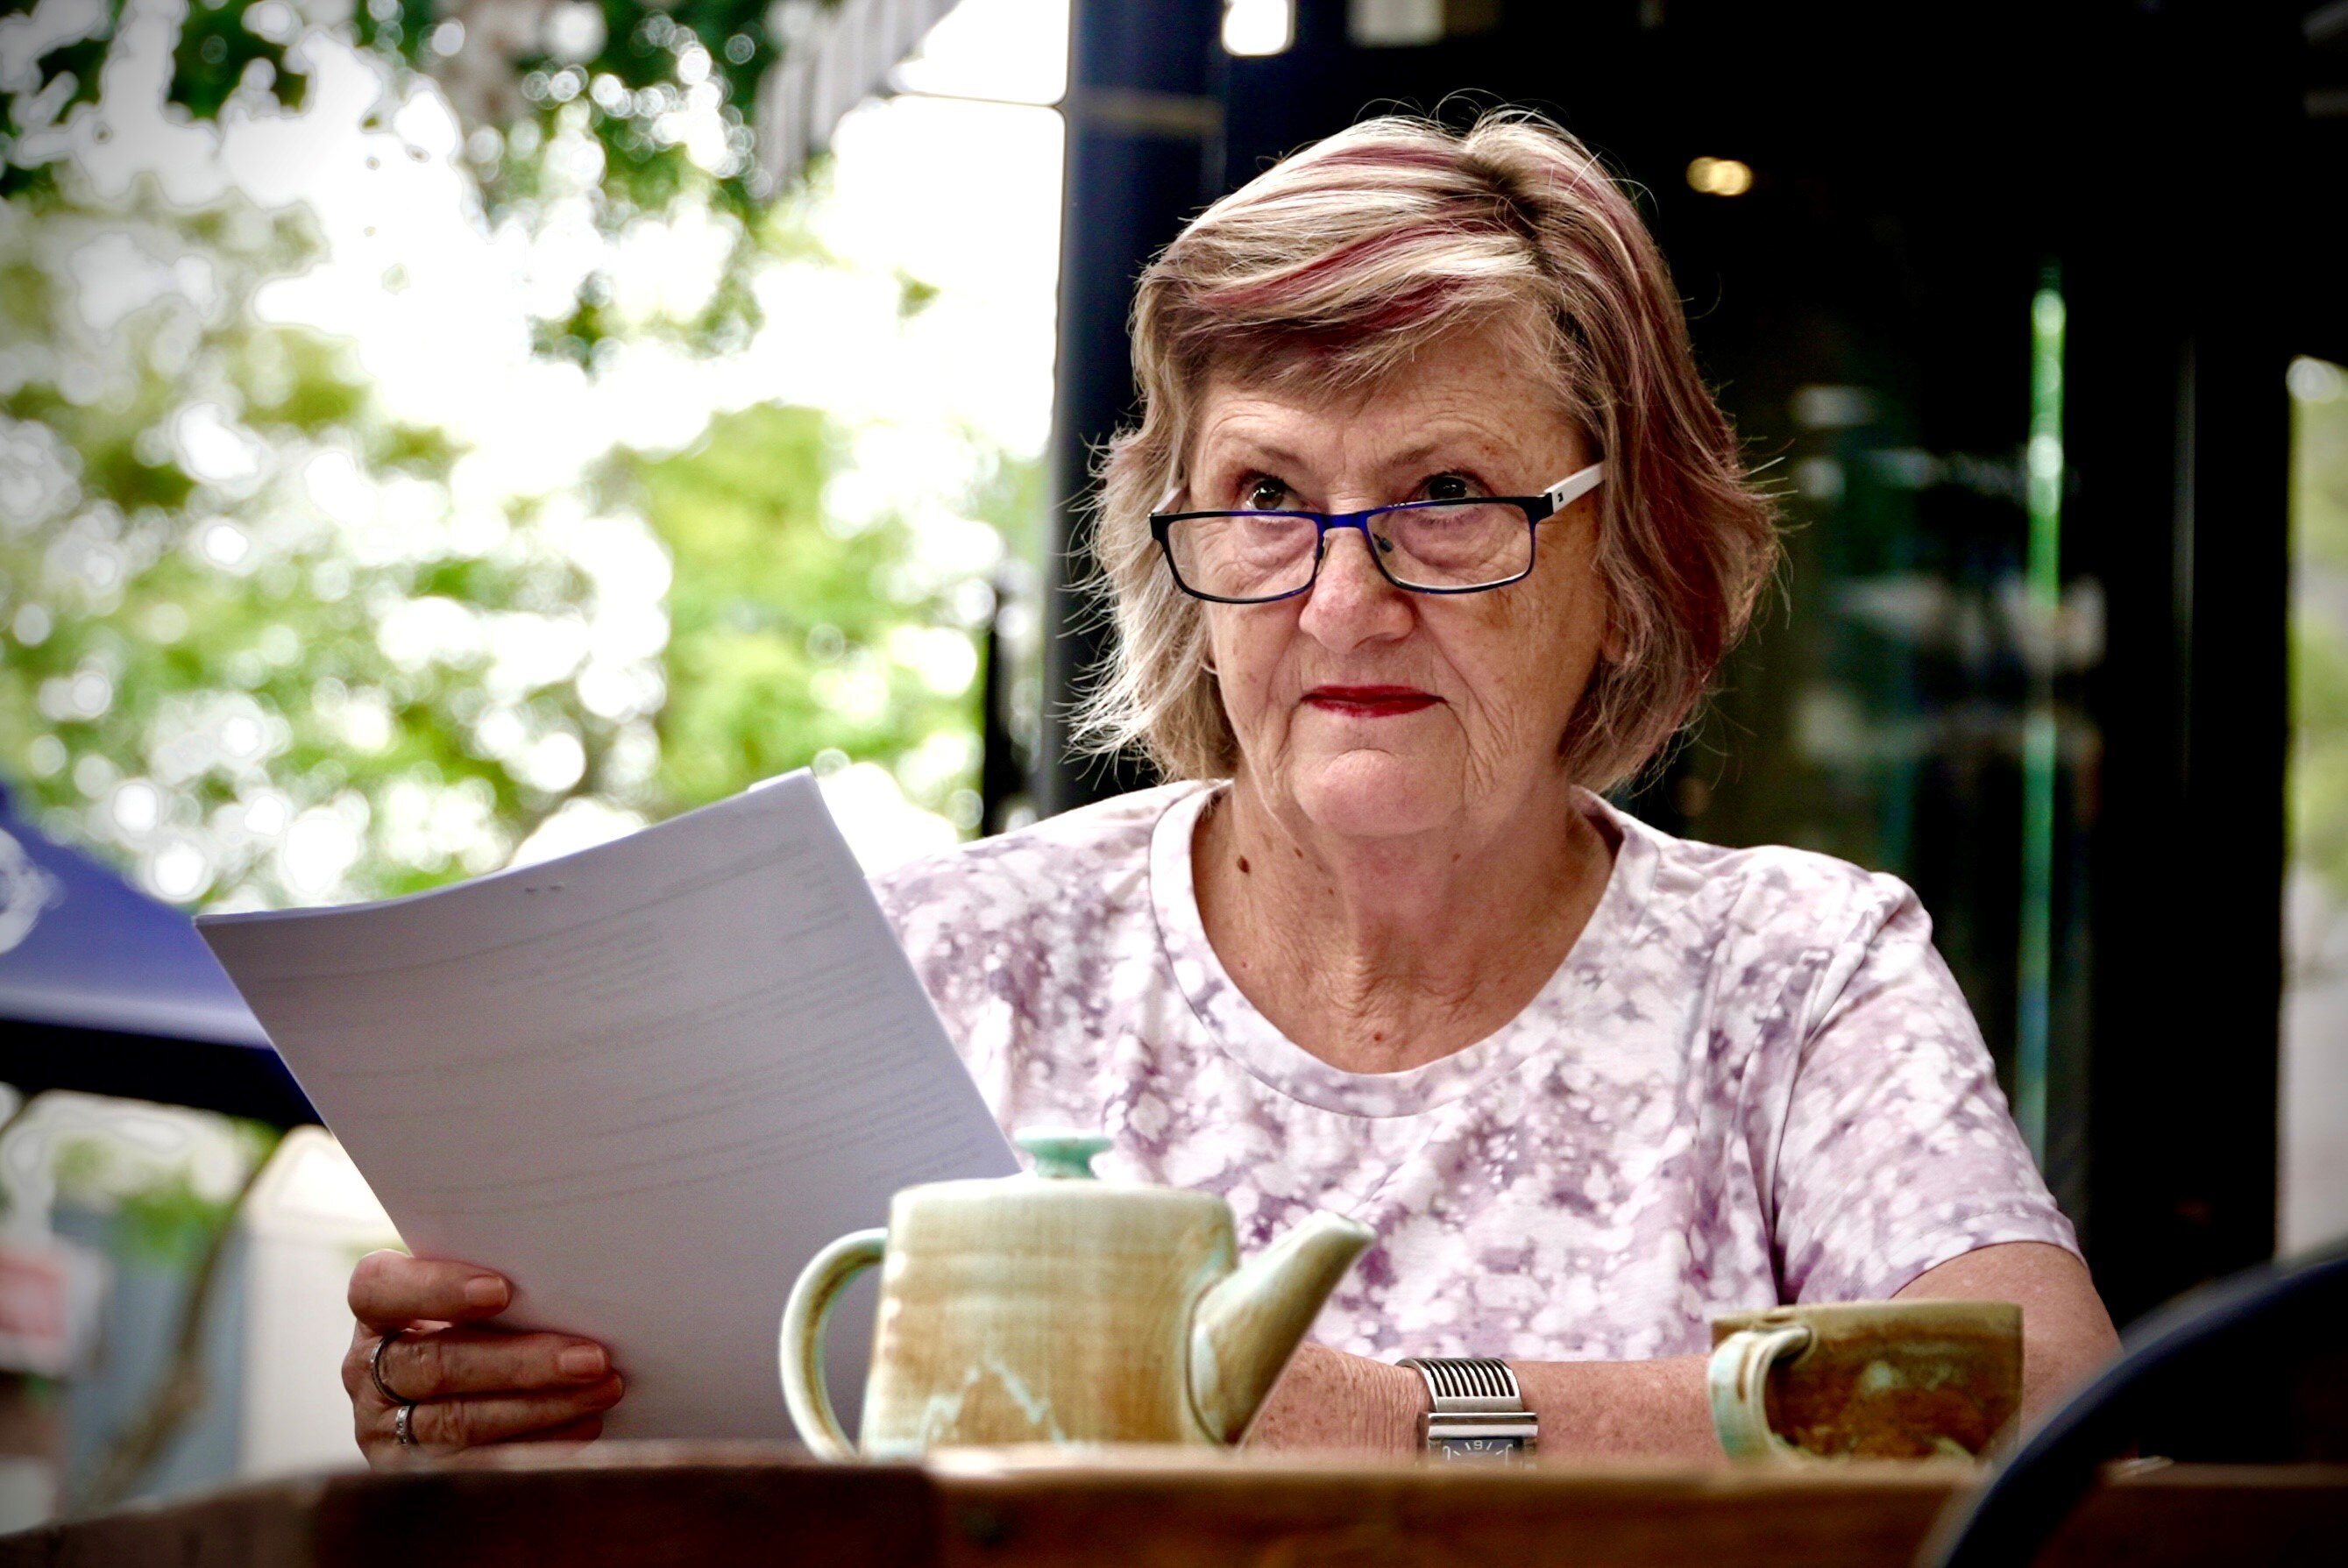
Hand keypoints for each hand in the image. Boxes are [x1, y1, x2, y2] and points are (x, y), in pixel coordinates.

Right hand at [342, 1250, 623, 1467]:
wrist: (454, 1380)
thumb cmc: (477, 1319)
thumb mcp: (471, 1294)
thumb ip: (499, 1283)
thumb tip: (573, 1277)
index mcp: (377, 1309)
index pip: (380, 1290)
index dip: (437, 1289)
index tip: (502, 1290)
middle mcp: (366, 1369)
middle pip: (436, 1365)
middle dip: (521, 1363)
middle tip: (592, 1358)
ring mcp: (380, 1426)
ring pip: (458, 1421)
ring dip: (540, 1407)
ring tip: (602, 1390)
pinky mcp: (407, 1472)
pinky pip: (474, 1465)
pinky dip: (535, 1445)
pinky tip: (582, 1428)